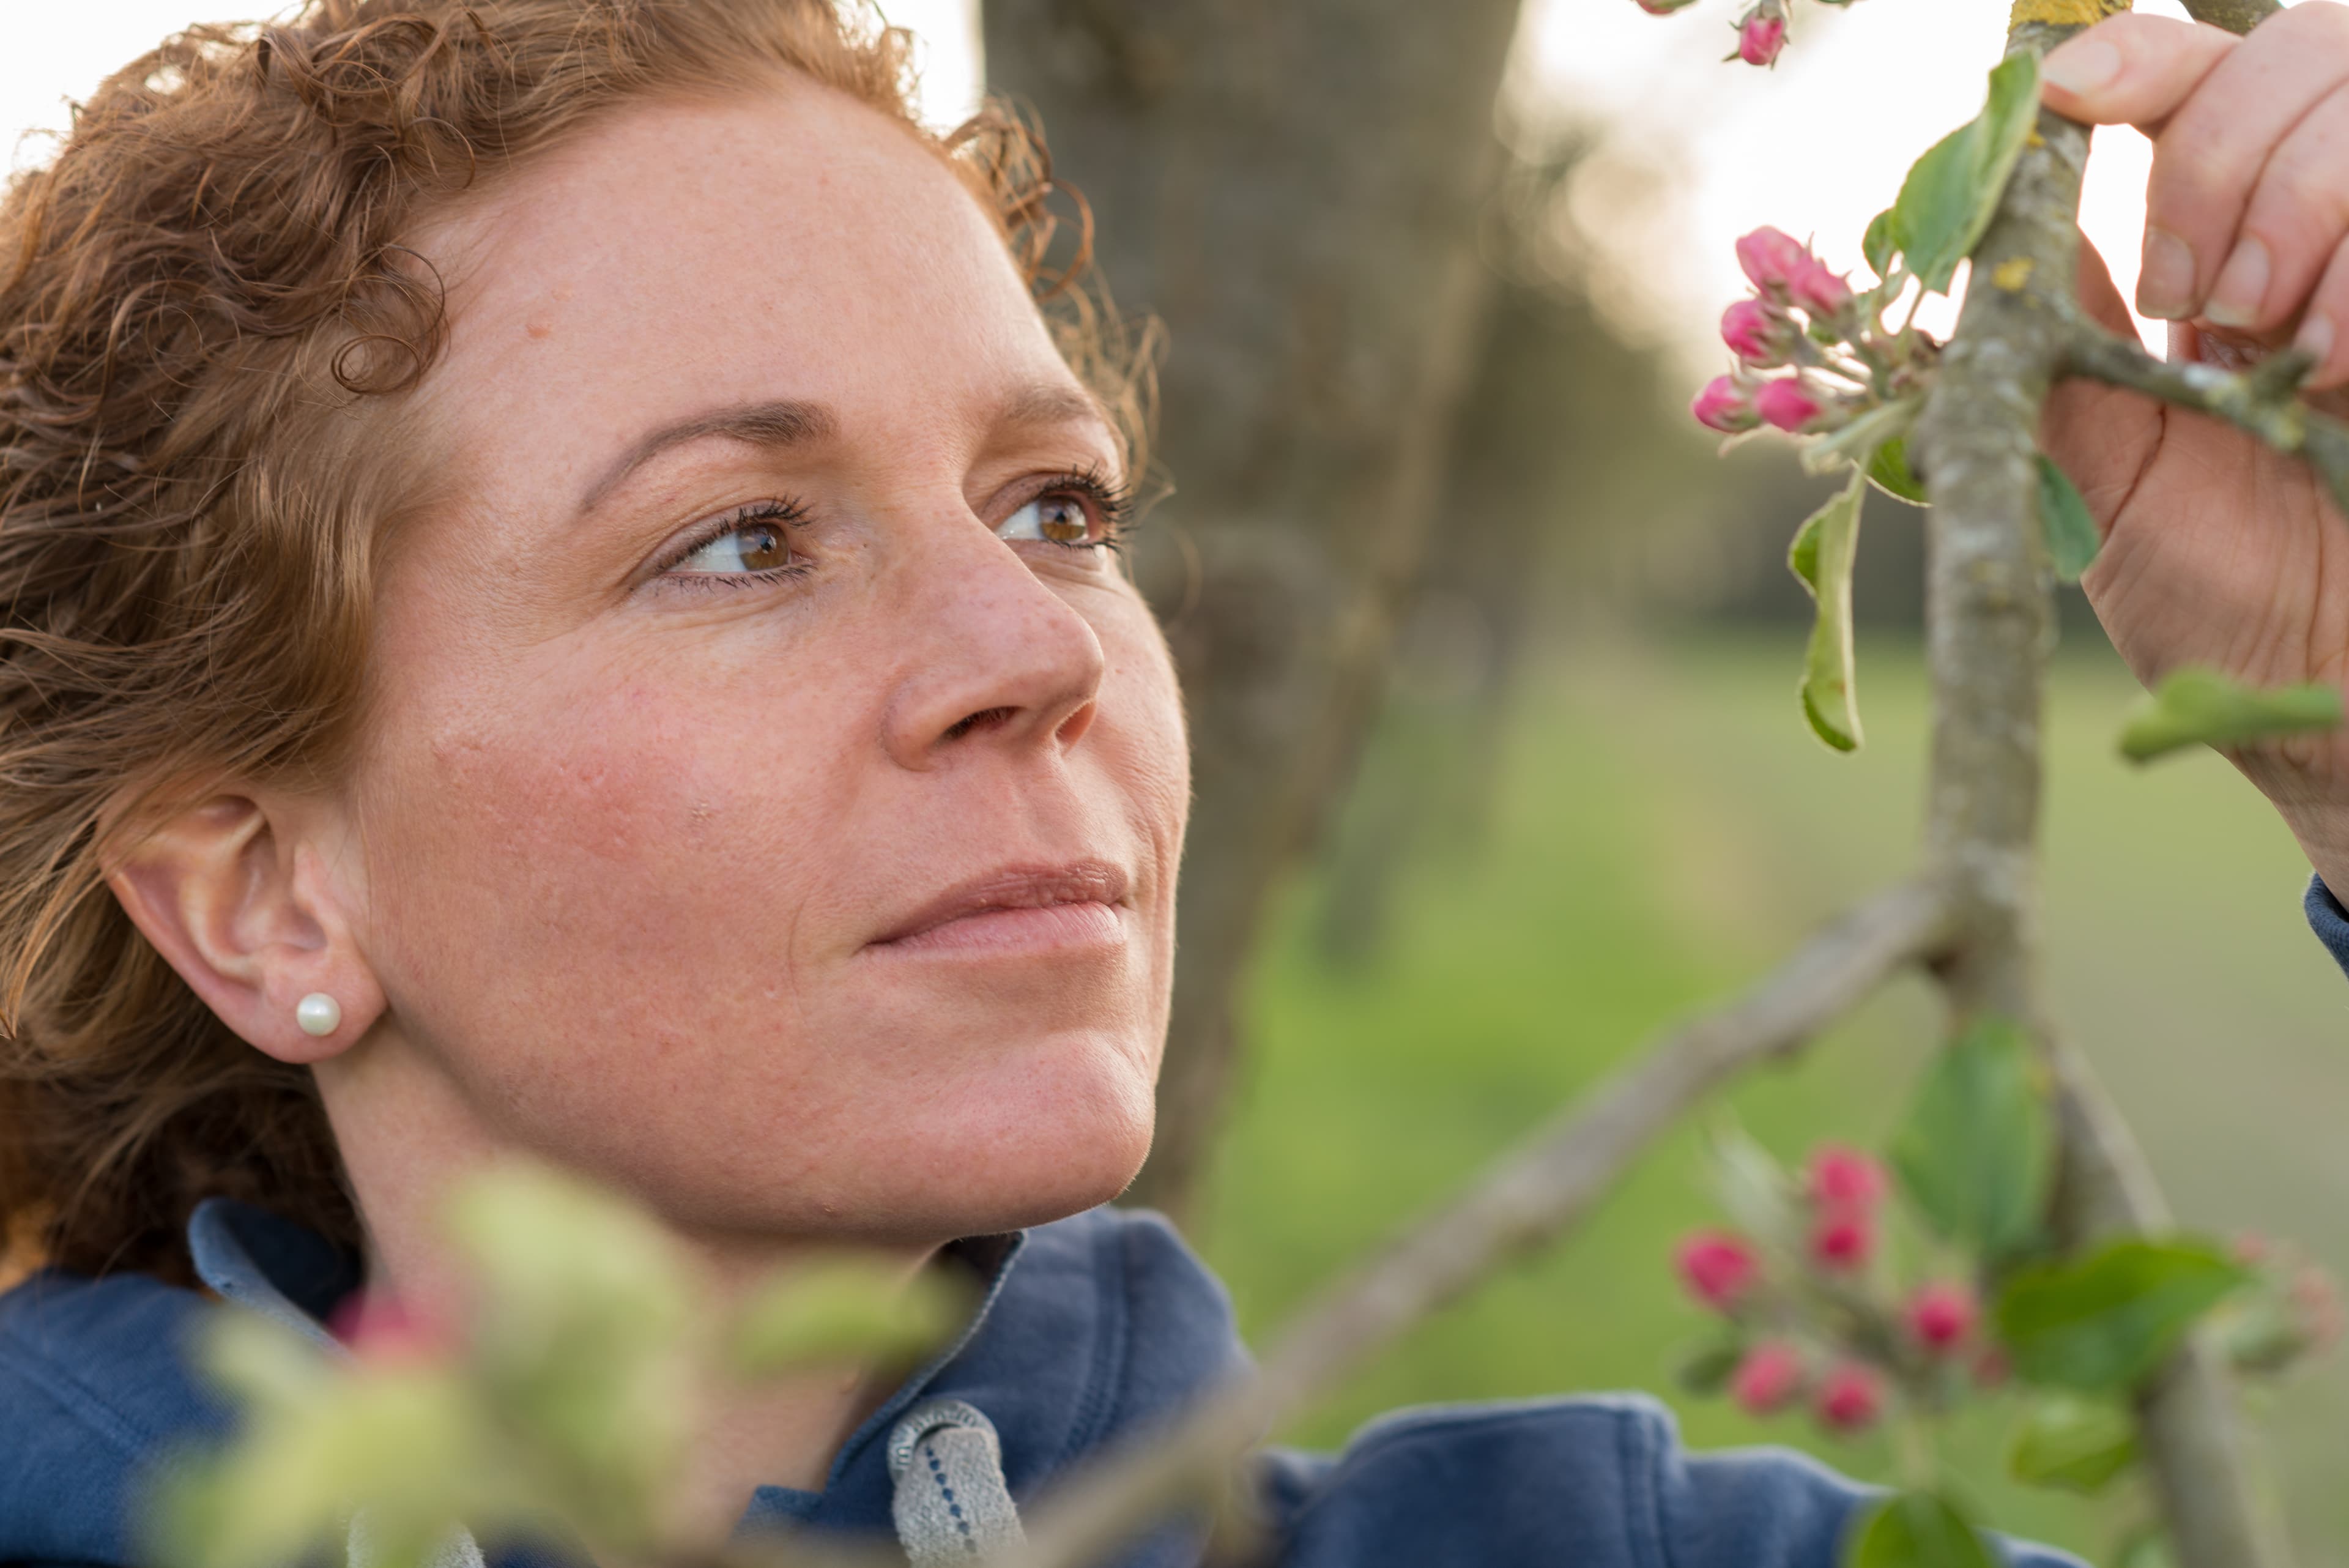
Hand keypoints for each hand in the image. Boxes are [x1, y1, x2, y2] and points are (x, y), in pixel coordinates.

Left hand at [2037, 5, 2348, 892]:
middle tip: (2195, 299)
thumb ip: (2052, 337)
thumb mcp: (2099, 461)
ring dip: (2308, 207)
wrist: (2335, 693)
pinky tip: (2346, 375)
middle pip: (2299, 46)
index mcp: (2223, 239)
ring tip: (2285, 350)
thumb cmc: (2219, 589)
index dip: (2128, 57)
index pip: (2186, 69)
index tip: (2069, 94)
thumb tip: (1977, 216)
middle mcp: (2330, 218)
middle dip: (2225, 158)